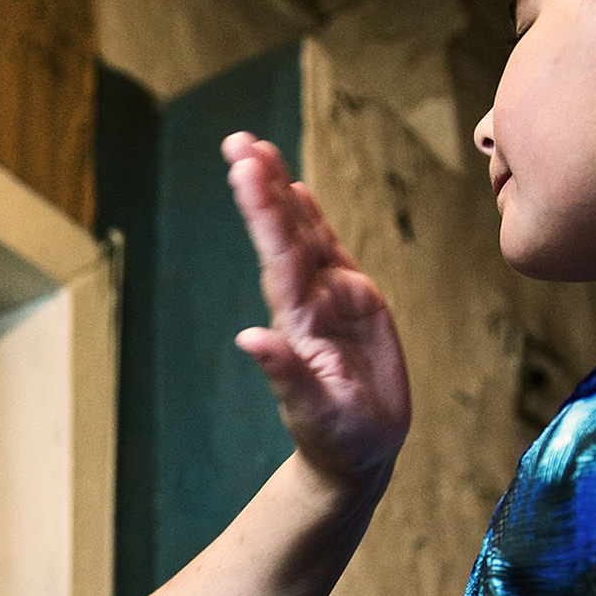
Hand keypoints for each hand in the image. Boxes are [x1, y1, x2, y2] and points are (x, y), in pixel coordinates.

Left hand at [223, 131, 411, 493]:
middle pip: (284, 235)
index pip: (278, 258)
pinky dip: (312, 220)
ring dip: (280, 193)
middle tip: (238, 142)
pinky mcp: (354, 303)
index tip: (244, 170)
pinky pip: (329, 252)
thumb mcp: (315, 414)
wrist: (358, 454)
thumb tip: (249, 340)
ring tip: (256, 149)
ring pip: (303, 235)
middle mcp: (309, 303)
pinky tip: (296, 192)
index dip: (263, 212)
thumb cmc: (337, 440)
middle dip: (264, 187)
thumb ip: (285, 376)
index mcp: (299, 324)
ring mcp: (330, 299)